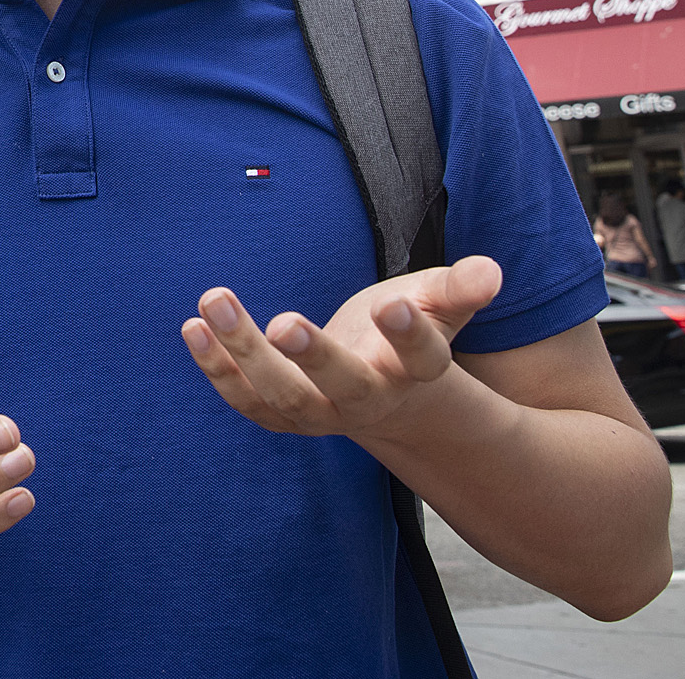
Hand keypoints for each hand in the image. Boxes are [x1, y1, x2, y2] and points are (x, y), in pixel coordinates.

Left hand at [179, 255, 504, 442]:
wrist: (386, 386)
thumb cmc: (412, 327)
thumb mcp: (439, 302)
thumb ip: (460, 288)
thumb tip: (491, 271)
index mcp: (416, 373)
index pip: (422, 361)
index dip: (411, 337)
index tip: (395, 307)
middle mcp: (368, 400)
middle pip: (343, 389)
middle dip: (314, 358)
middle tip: (284, 322)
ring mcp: (322, 413)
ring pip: (283, 397)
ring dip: (244, 353)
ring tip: (213, 299)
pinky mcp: (282, 413)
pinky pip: (246, 401)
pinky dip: (217, 369)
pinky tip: (192, 326)